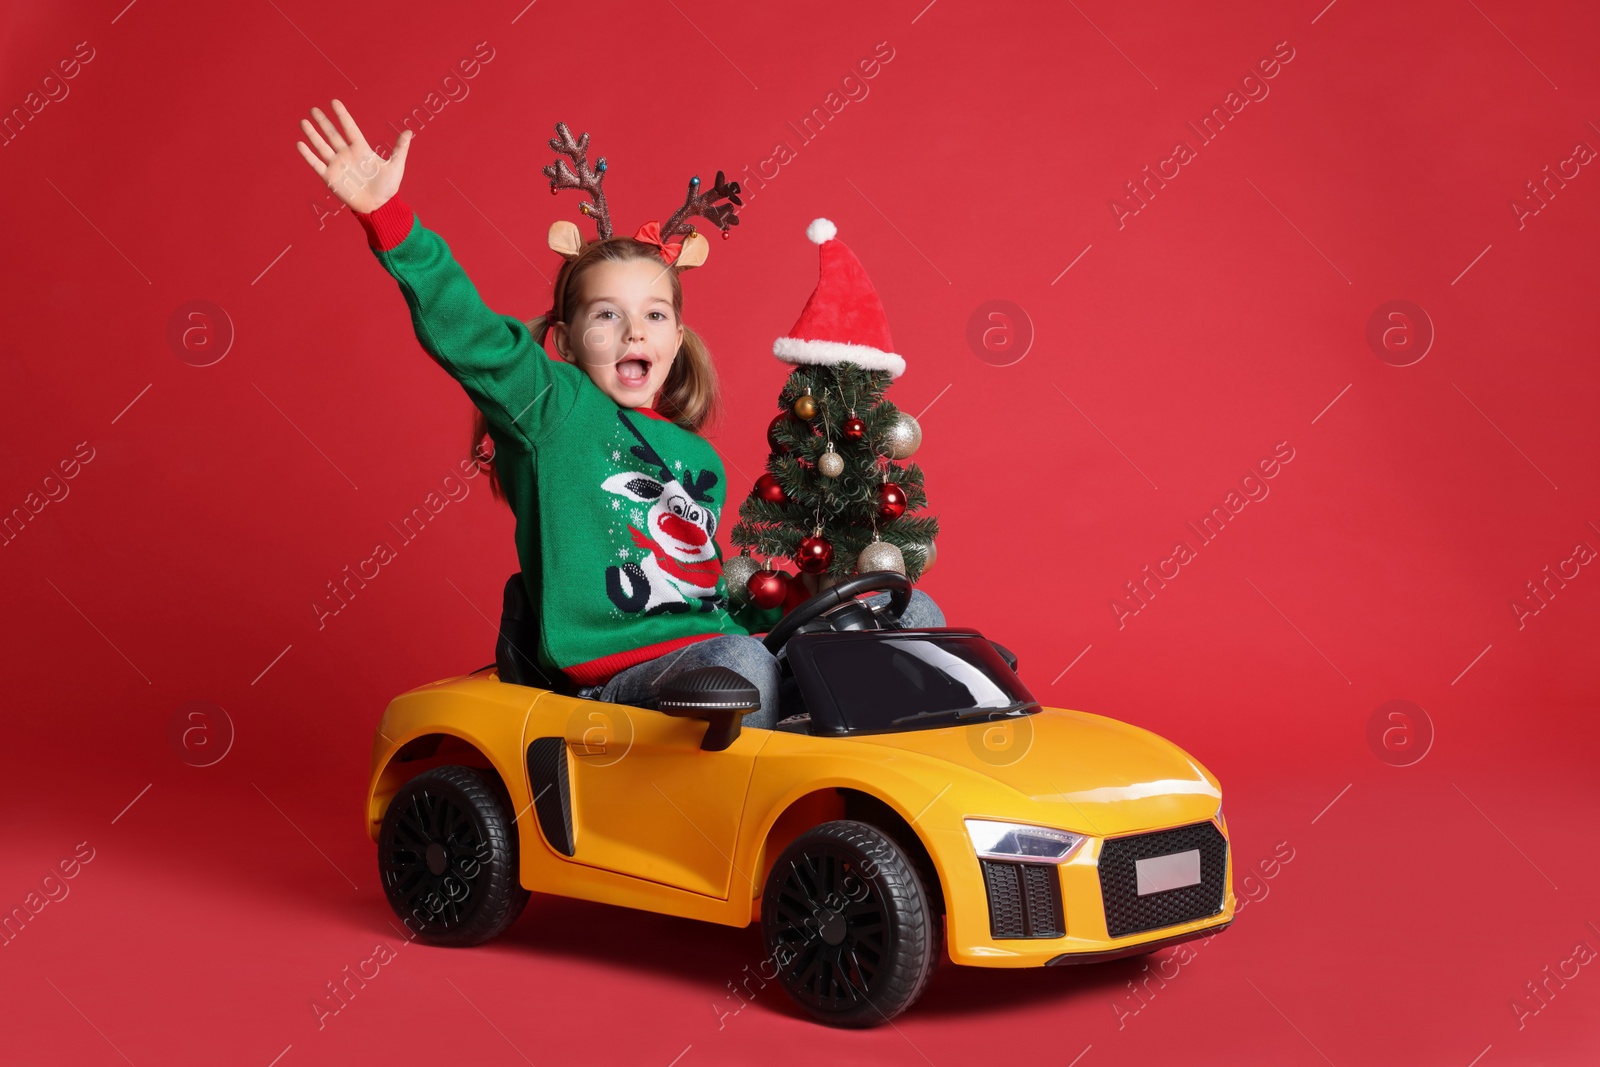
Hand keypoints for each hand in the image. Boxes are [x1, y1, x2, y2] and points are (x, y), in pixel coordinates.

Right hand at [295, 99, 412, 213]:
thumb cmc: (388, 188)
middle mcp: (347, 154)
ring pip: (322, 146)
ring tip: (304, 121)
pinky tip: (300, 144)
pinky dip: (308, 155)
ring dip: (312, 134)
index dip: (342, 115)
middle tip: (314, 109)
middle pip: (332, 134)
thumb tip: (409, 132)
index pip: (349, 127)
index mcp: (361, 149)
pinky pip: (316, 164)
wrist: (378, 208)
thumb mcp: (396, 166)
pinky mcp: (330, 178)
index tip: (334, 102)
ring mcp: (337, 165)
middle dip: (323, 121)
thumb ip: (400, 149)